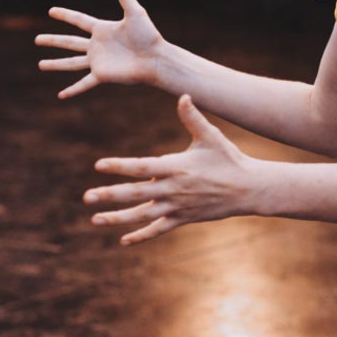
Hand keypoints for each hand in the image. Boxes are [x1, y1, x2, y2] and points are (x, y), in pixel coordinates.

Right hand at [36, 0, 165, 98]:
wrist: (155, 59)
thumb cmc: (148, 36)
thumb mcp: (135, 12)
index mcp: (102, 30)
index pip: (79, 20)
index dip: (65, 15)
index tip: (51, 11)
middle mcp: (96, 46)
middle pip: (69, 42)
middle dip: (53, 40)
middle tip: (36, 39)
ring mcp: (98, 61)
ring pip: (71, 63)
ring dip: (55, 64)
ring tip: (40, 64)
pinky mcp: (101, 75)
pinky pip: (83, 83)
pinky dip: (72, 90)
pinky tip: (61, 96)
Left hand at [83, 95, 258, 244]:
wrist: (249, 189)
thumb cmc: (228, 159)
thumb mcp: (210, 136)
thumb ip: (192, 118)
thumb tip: (183, 95)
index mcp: (176, 167)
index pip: (142, 167)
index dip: (120, 166)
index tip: (99, 165)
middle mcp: (173, 189)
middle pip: (136, 194)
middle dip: (110, 195)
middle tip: (87, 197)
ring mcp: (177, 206)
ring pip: (142, 215)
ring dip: (118, 218)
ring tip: (95, 220)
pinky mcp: (183, 219)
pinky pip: (158, 229)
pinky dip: (141, 235)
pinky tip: (123, 241)